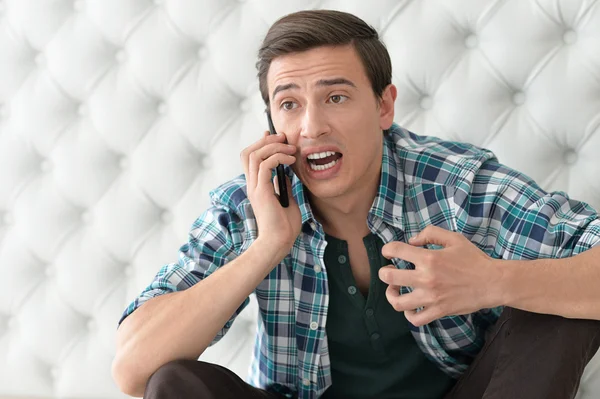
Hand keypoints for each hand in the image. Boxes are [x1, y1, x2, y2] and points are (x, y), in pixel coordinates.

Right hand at [240, 130, 301, 260]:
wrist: (279, 243)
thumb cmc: (284, 227)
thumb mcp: (286, 200)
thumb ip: (283, 185)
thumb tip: (285, 173)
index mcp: (256, 186)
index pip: (250, 158)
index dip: (260, 143)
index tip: (275, 135)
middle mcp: (251, 184)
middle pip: (249, 152)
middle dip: (266, 140)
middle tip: (284, 138)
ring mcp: (254, 187)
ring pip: (255, 155)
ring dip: (273, 146)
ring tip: (291, 148)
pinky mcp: (261, 191)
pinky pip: (265, 165)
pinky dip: (278, 157)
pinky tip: (291, 161)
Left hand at [378, 225, 502, 326]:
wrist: (493, 282)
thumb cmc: (473, 259)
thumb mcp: (453, 238)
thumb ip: (430, 234)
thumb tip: (411, 241)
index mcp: (429, 258)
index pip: (396, 250)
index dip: (387, 249)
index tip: (389, 252)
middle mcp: (427, 279)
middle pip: (390, 277)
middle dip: (384, 273)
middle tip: (389, 271)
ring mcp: (431, 298)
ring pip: (398, 302)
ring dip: (391, 295)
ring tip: (394, 290)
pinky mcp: (439, 311)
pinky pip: (415, 319)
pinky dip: (408, 314)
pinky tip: (410, 306)